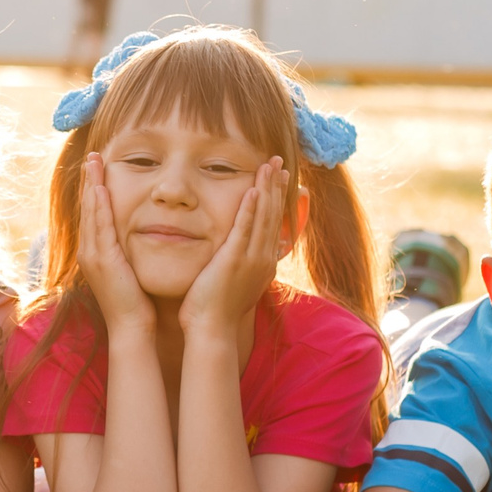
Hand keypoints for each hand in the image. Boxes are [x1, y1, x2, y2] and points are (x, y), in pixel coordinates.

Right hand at [79, 156, 150, 330]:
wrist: (131, 327)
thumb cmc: (136, 304)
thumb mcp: (129, 272)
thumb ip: (128, 254)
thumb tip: (137, 240)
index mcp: (94, 254)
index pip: (93, 215)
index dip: (94, 191)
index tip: (98, 170)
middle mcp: (88, 251)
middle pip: (88, 208)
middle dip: (90, 181)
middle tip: (92, 157)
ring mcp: (92, 255)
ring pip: (91, 212)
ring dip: (92, 185)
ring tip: (94, 162)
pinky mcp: (103, 259)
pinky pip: (100, 225)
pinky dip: (100, 204)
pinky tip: (102, 187)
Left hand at [178, 156, 285, 342]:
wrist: (211, 329)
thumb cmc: (217, 308)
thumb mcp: (237, 282)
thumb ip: (245, 264)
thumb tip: (248, 253)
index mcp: (263, 262)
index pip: (274, 223)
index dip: (278, 198)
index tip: (280, 177)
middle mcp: (263, 258)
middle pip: (274, 214)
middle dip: (277, 186)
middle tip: (279, 162)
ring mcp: (251, 258)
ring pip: (264, 217)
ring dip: (267, 189)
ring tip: (269, 165)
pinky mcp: (235, 260)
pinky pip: (244, 229)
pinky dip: (250, 208)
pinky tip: (253, 189)